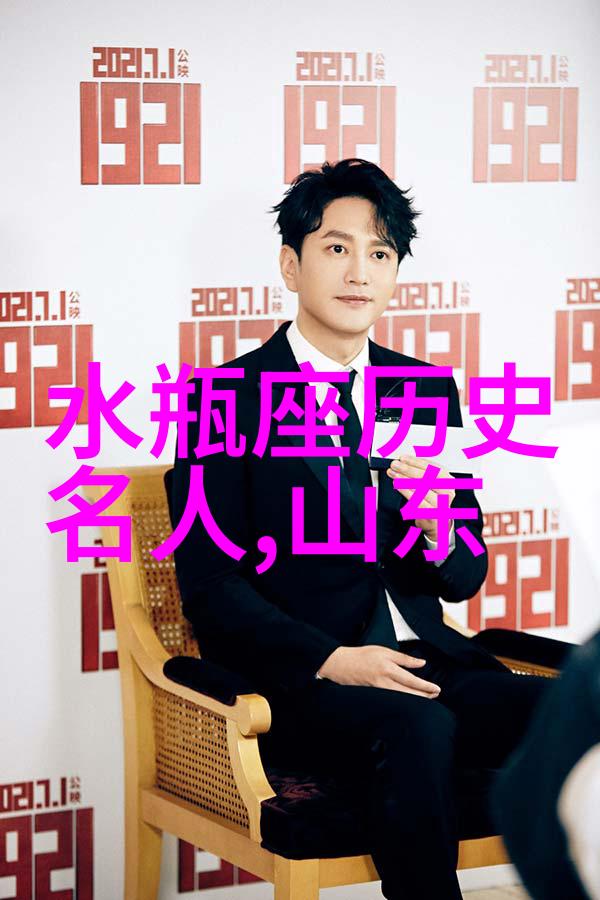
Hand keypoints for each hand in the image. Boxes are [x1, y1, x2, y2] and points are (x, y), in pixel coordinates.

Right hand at [317, 645, 440, 697]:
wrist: (341, 665)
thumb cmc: (362, 655)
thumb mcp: (384, 651)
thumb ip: (404, 658)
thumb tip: (422, 663)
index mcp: (388, 669)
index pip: (412, 681)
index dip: (426, 686)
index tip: (437, 689)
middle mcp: (385, 683)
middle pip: (409, 694)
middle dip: (424, 696)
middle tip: (435, 694)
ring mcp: (380, 691)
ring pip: (402, 699)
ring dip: (416, 699)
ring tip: (427, 697)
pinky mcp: (375, 695)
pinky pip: (394, 700)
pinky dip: (404, 700)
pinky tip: (409, 700)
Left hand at [386, 455, 454, 543]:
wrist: (437, 523)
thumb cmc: (433, 501)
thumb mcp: (432, 484)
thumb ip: (422, 473)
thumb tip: (405, 462)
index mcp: (448, 481)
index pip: (433, 467)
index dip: (416, 461)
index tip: (404, 458)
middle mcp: (447, 492)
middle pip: (427, 476)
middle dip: (408, 469)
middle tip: (396, 465)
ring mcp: (441, 504)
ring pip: (422, 488)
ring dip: (405, 479)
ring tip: (394, 474)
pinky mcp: (432, 514)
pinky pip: (417, 501)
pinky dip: (406, 491)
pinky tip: (398, 486)